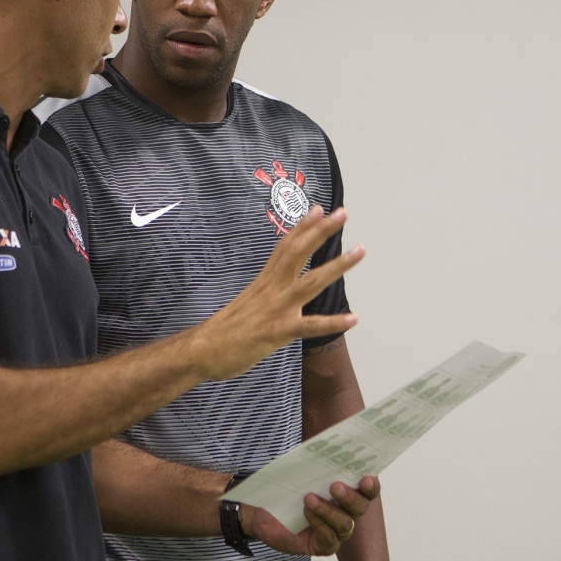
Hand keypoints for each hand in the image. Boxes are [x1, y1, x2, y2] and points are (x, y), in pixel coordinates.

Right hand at [191, 206, 364, 380]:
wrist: (201, 351)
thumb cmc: (222, 331)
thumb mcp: (246, 303)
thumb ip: (265, 295)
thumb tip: (275, 293)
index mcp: (263, 283)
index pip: (284, 248)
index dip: (302, 227)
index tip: (317, 209)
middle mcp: (270, 290)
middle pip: (297, 253)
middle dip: (320, 232)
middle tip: (342, 213)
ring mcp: (274, 309)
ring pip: (310, 282)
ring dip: (337, 266)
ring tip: (360, 251)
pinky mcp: (276, 332)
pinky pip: (308, 326)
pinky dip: (332, 322)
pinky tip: (353, 318)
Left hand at [240, 476, 380, 556]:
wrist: (261, 511)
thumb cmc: (285, 489)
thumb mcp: (299, 472)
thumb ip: (314, 464)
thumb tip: (322, 449)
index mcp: (346, 493)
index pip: (367, 490)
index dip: (371, 485)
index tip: (367, 477)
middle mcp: (346, 513)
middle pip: (360, 508)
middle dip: (351, 497)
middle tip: (335, 486)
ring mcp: (336, 532)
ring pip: (344, 524)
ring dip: (329, 510)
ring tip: (310, 498)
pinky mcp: (323, 546)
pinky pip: (328, 538)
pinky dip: (318, 523)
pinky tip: (306, 513)